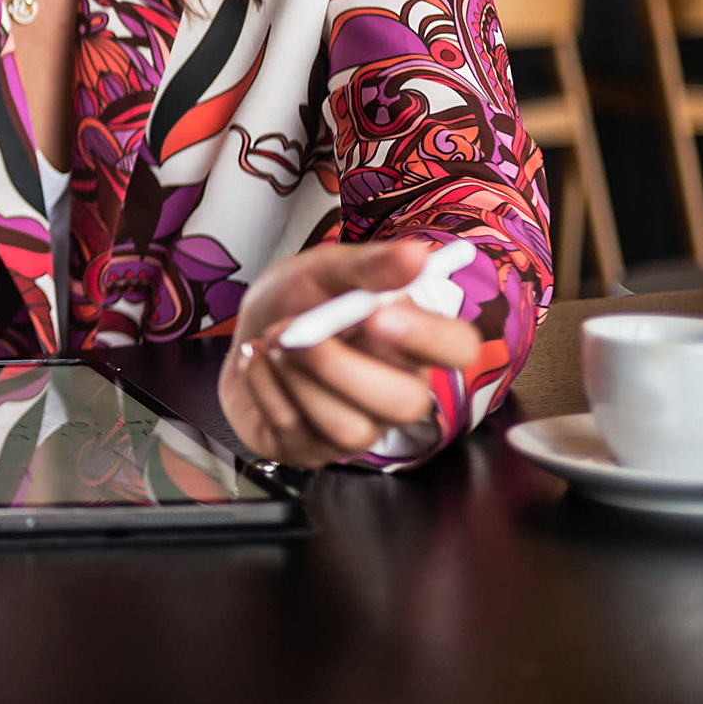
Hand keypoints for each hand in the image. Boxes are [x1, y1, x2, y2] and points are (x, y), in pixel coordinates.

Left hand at [218, 237, 482, 468]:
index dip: (427, 337)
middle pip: (407, 404)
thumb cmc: (298, 300)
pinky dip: (265, 386)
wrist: (244, 330)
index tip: (376, 313)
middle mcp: (398, 391)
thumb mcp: (324, 269)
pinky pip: (297, 433)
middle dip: (340, 367)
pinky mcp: (313, 450)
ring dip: (297, 378)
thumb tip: (418, 254)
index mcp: (413, 340)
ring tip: (271, 340)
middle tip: (293, 331)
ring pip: (349, 429)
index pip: (458, 349)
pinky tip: (256, 361)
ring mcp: (359, 428)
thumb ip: (369, 265)